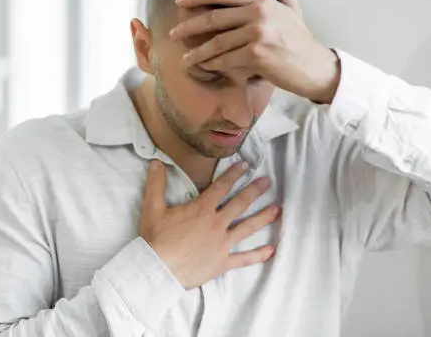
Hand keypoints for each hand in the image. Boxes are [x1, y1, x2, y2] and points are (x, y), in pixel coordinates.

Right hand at [140, 160, 279, 289]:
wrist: (157, 269)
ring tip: (278, 209)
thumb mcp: (152, 207)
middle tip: (268, 181)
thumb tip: (156, 162)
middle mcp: (216, 223)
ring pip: (248, 227)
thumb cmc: (156, 238)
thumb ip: (156, 182)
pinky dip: (258, 255)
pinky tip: (271, 250)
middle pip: (240, 203)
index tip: (245, 166)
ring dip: (264, 217)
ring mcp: (222, 243)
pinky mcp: (222, 262)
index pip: (222, 186)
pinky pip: (244, 258)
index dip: (234, 174)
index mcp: (202, 208)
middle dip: (255, 190)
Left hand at [169, 0, 340, 103]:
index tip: (180, 1)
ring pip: (217, 42)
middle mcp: (258, 13)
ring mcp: (257, 33)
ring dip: (197, 52)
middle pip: (213, 17)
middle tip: (173, 33)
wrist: (315, 66)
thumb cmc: (300, 40)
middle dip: (189, 26)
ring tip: (185, 58)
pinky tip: (203, 67)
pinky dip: (211, 65)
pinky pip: (225, 60)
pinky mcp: (257, 54)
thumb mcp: (292, 8)